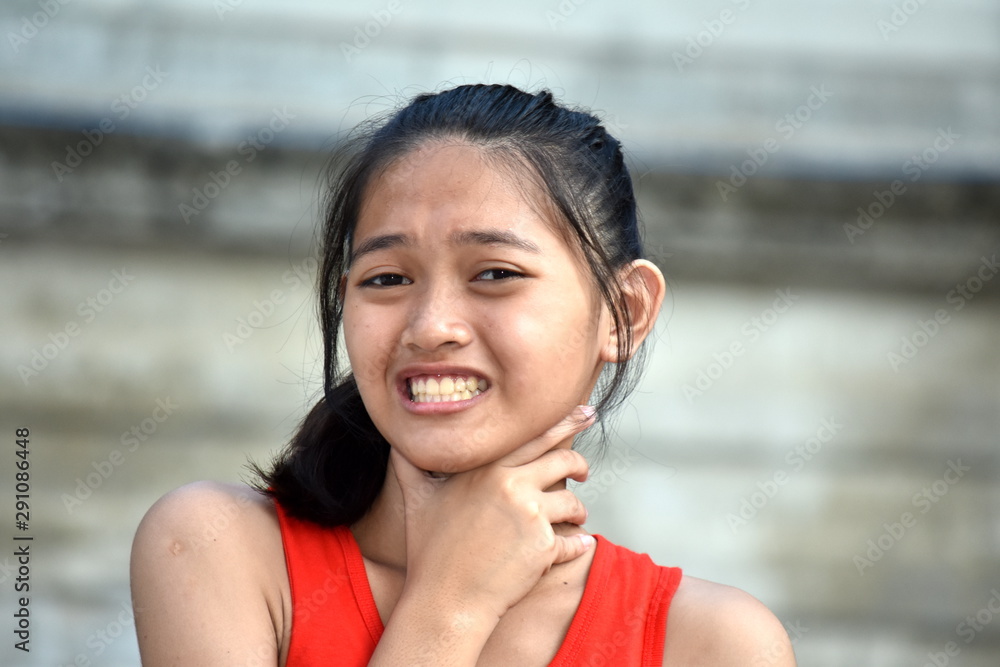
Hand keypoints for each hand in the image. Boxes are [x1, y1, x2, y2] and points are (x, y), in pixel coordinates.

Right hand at [390, 405, 596, 622]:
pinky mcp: (544, 547)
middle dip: (580, 465)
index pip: (535, 436)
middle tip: (584, 471)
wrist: (444, 601)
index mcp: (486, 468)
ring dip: (578, 510)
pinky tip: (578, 545)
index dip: (565, 423)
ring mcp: (531, 516)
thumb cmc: (428, 552)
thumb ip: (409, 464)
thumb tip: (398, 441)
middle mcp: (512, 485)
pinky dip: (578, 544)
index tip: (584, 414)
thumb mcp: (416, 499)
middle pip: (564, 460)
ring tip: (575, 517)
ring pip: (573, 502)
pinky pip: (574, 541)